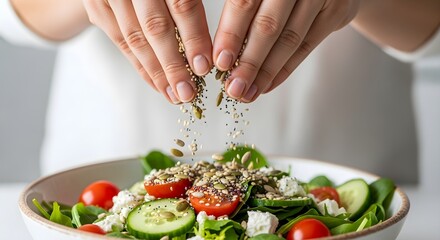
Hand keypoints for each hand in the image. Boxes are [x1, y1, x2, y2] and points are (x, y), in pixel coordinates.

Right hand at [82, 0, 211, 103]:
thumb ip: (189, 6)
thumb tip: (209, 48)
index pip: (182, 5)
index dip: (194, 37)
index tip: (204, 66)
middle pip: (156, 27)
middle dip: (174, 65)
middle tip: (188, 92)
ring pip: (135, 38)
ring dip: (157, 72)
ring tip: (174, 94)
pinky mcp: (96, 5)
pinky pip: (120, 40)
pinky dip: (140, 65)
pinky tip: (156, 83)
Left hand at [213, 0, 359, 101]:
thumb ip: (243, 12)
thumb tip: (221, 53)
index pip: (244, 3)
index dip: (231, 34)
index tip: (220, 62)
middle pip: (268, 25)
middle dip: (248, 62)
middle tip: (234, 87)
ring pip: (289, 39)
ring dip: (266, 72)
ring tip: (249, 92)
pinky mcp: (337, 10)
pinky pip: (307, 45)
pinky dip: (285, 69)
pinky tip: (268, 84)